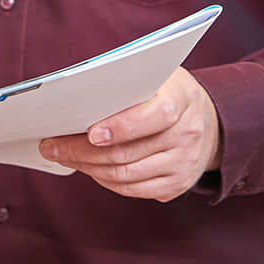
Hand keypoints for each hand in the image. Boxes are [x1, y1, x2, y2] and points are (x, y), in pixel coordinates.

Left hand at [38, 67, 222, 201]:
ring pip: (126, 175)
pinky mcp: (178, 185)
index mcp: (183, 99)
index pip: (155, 116)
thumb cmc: (168, 92)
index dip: (121, 127)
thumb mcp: (156, 74)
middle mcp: (188, 135)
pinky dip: (105, 180)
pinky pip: (134, 189)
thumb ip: (125, 82)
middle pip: (129, 152)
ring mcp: (185, 164)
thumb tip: (77, 94)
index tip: (90, 132)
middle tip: (52, 146)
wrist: (210, 123)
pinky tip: (88, 168)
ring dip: (88, 167)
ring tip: (62, 156)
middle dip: (83, 151)